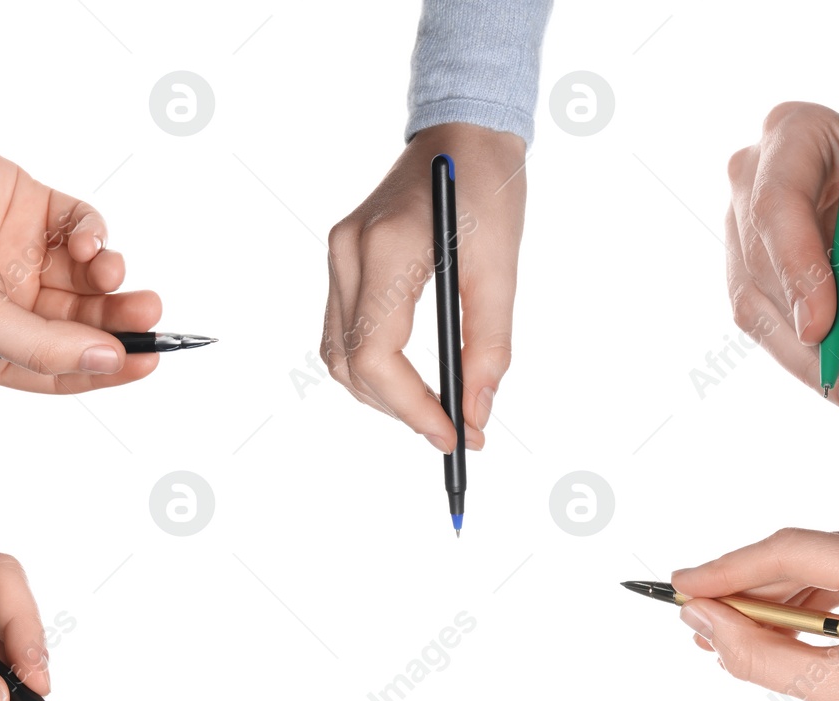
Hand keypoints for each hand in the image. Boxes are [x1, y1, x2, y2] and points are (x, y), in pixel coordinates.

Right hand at [0, 114, 162, 393]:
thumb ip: (45, 347)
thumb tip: (107, 362)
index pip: (65, 368)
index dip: (110, 366)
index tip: (151, 358)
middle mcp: (10, 302)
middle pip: (85, 322)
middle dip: (119, 319)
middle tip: (150, 312)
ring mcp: (19, 253)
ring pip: (87, 277)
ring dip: (108, 277)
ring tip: (109, 272)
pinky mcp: (28, 206)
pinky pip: (78, 226)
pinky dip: (91, 234)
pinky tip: (83, 240)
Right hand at [324, 123, 525, 451]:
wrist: (462, 130)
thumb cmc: (487, 185)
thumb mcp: (501, 269)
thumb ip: (489, 346)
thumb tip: (478, 413)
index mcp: (387, 247)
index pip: (377, 353)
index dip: (412, 406)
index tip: (453, 434)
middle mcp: (349, 252)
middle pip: (351, 365)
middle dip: (400, 409)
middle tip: (454, 430)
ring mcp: (337, 255)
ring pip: (339, 357)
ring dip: (382, 395)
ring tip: (434, 409)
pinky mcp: (342, 260)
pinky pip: (342, 334)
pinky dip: (372, 368)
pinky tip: (410, 379)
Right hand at [670, 523, 838, 700]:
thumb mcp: (837, 692)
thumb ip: (759, 652)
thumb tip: (704, 621)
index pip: (792, 552)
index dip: (727, 570)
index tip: (683, 588)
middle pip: (804, 554)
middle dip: (747, 589)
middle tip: (698, 621)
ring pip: (823, 564)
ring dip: (776, 599)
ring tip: (730, 636)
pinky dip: (811, 602)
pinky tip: (778, 630)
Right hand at [725, 103, 838, 421]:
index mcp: (797, 134)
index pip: (776, 202)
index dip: (794, 265)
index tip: (823, 326)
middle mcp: (752, 180)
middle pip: (761, 265)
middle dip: (812, 330)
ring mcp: (743, 236)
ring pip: (759, 311)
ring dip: (813, 362)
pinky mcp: (749, 285)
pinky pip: (770, 335)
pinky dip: (813, 371)